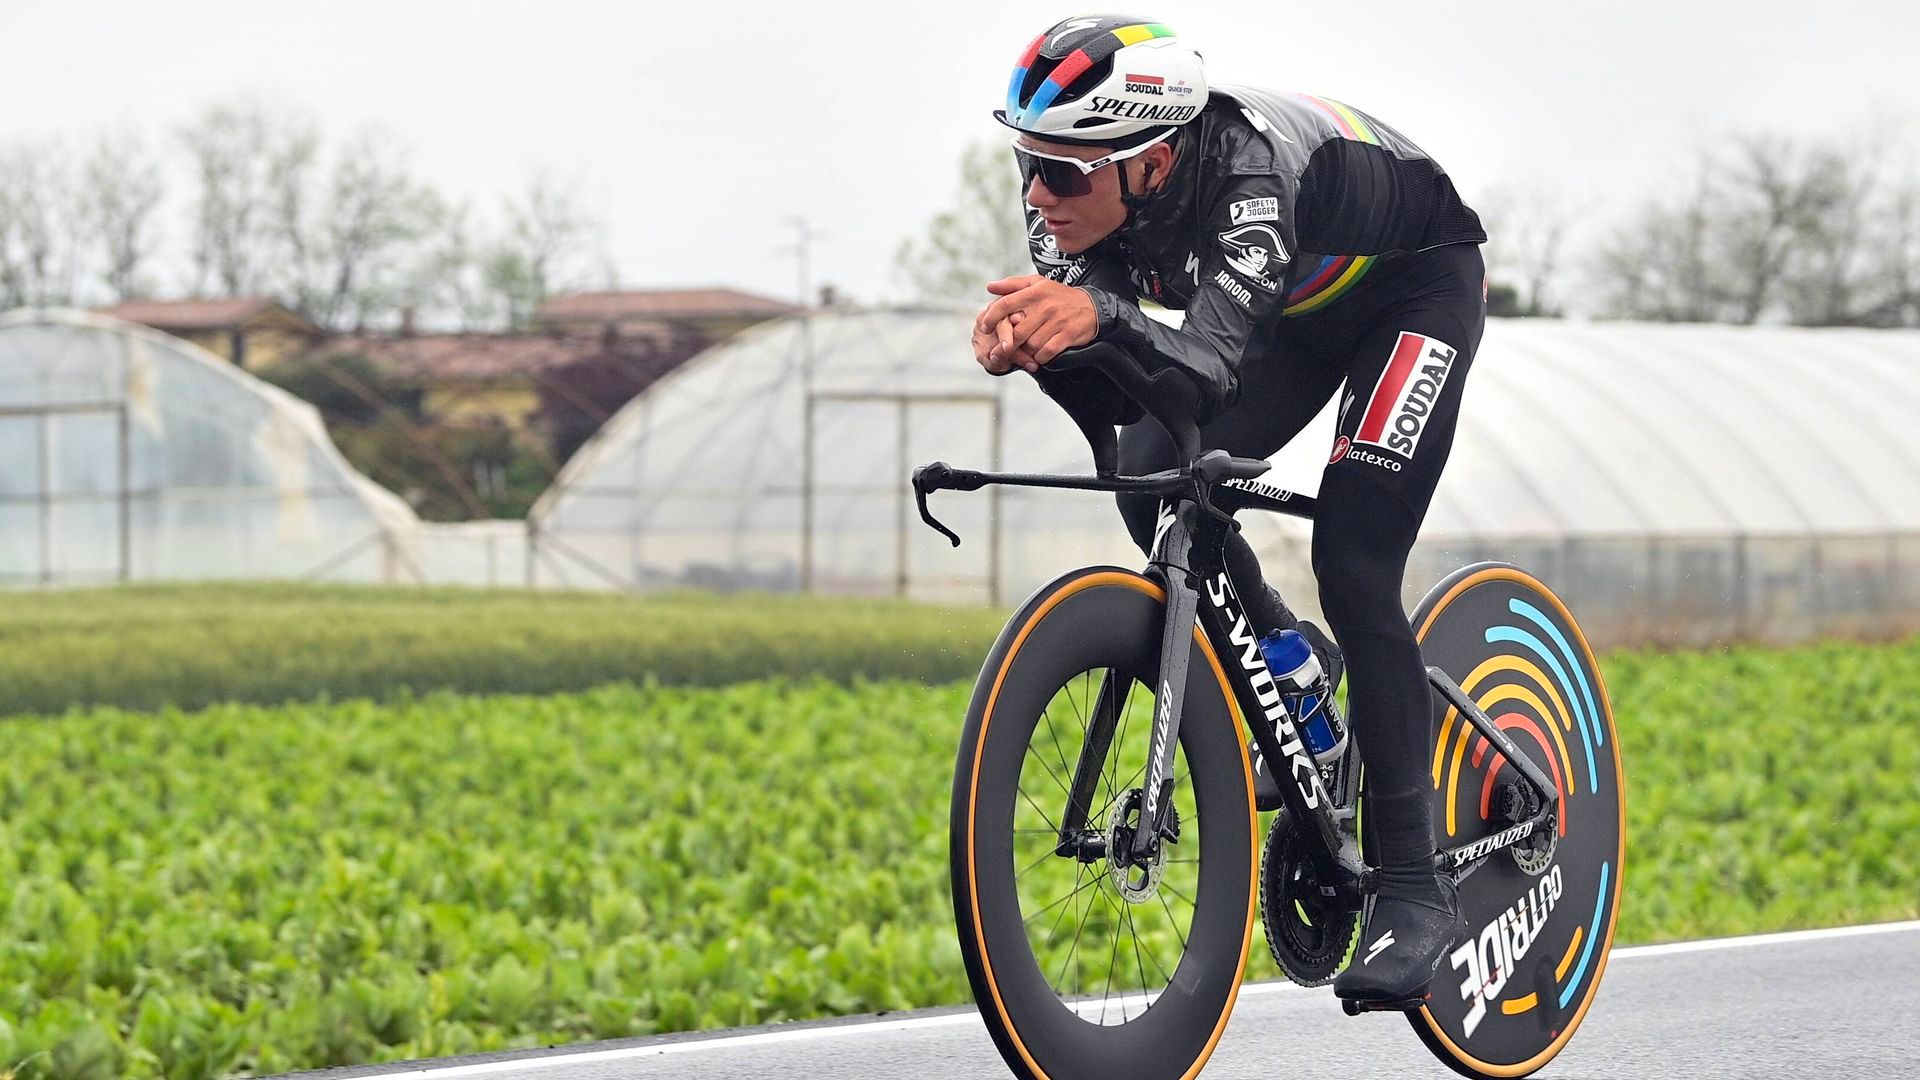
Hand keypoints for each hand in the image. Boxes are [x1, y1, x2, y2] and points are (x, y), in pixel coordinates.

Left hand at [975, 274, 1097, 369]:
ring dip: (1026, 351)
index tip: (985, 327)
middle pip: (1018, 332)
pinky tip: (1040, 354)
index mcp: (1034, 293)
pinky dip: (1040, 357)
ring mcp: (1057, 322)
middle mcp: (1045, 306)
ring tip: (1026, 350)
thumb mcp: (1037, 284)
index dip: (992, 317)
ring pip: (1031, 344)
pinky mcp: (1067, 335)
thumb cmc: (1059, 296)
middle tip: (1007, 347)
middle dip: (1010, 342)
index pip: (1005, 304)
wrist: (1092, 307)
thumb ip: (1012, 285)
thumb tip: (989, 287)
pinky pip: (1046, 353)